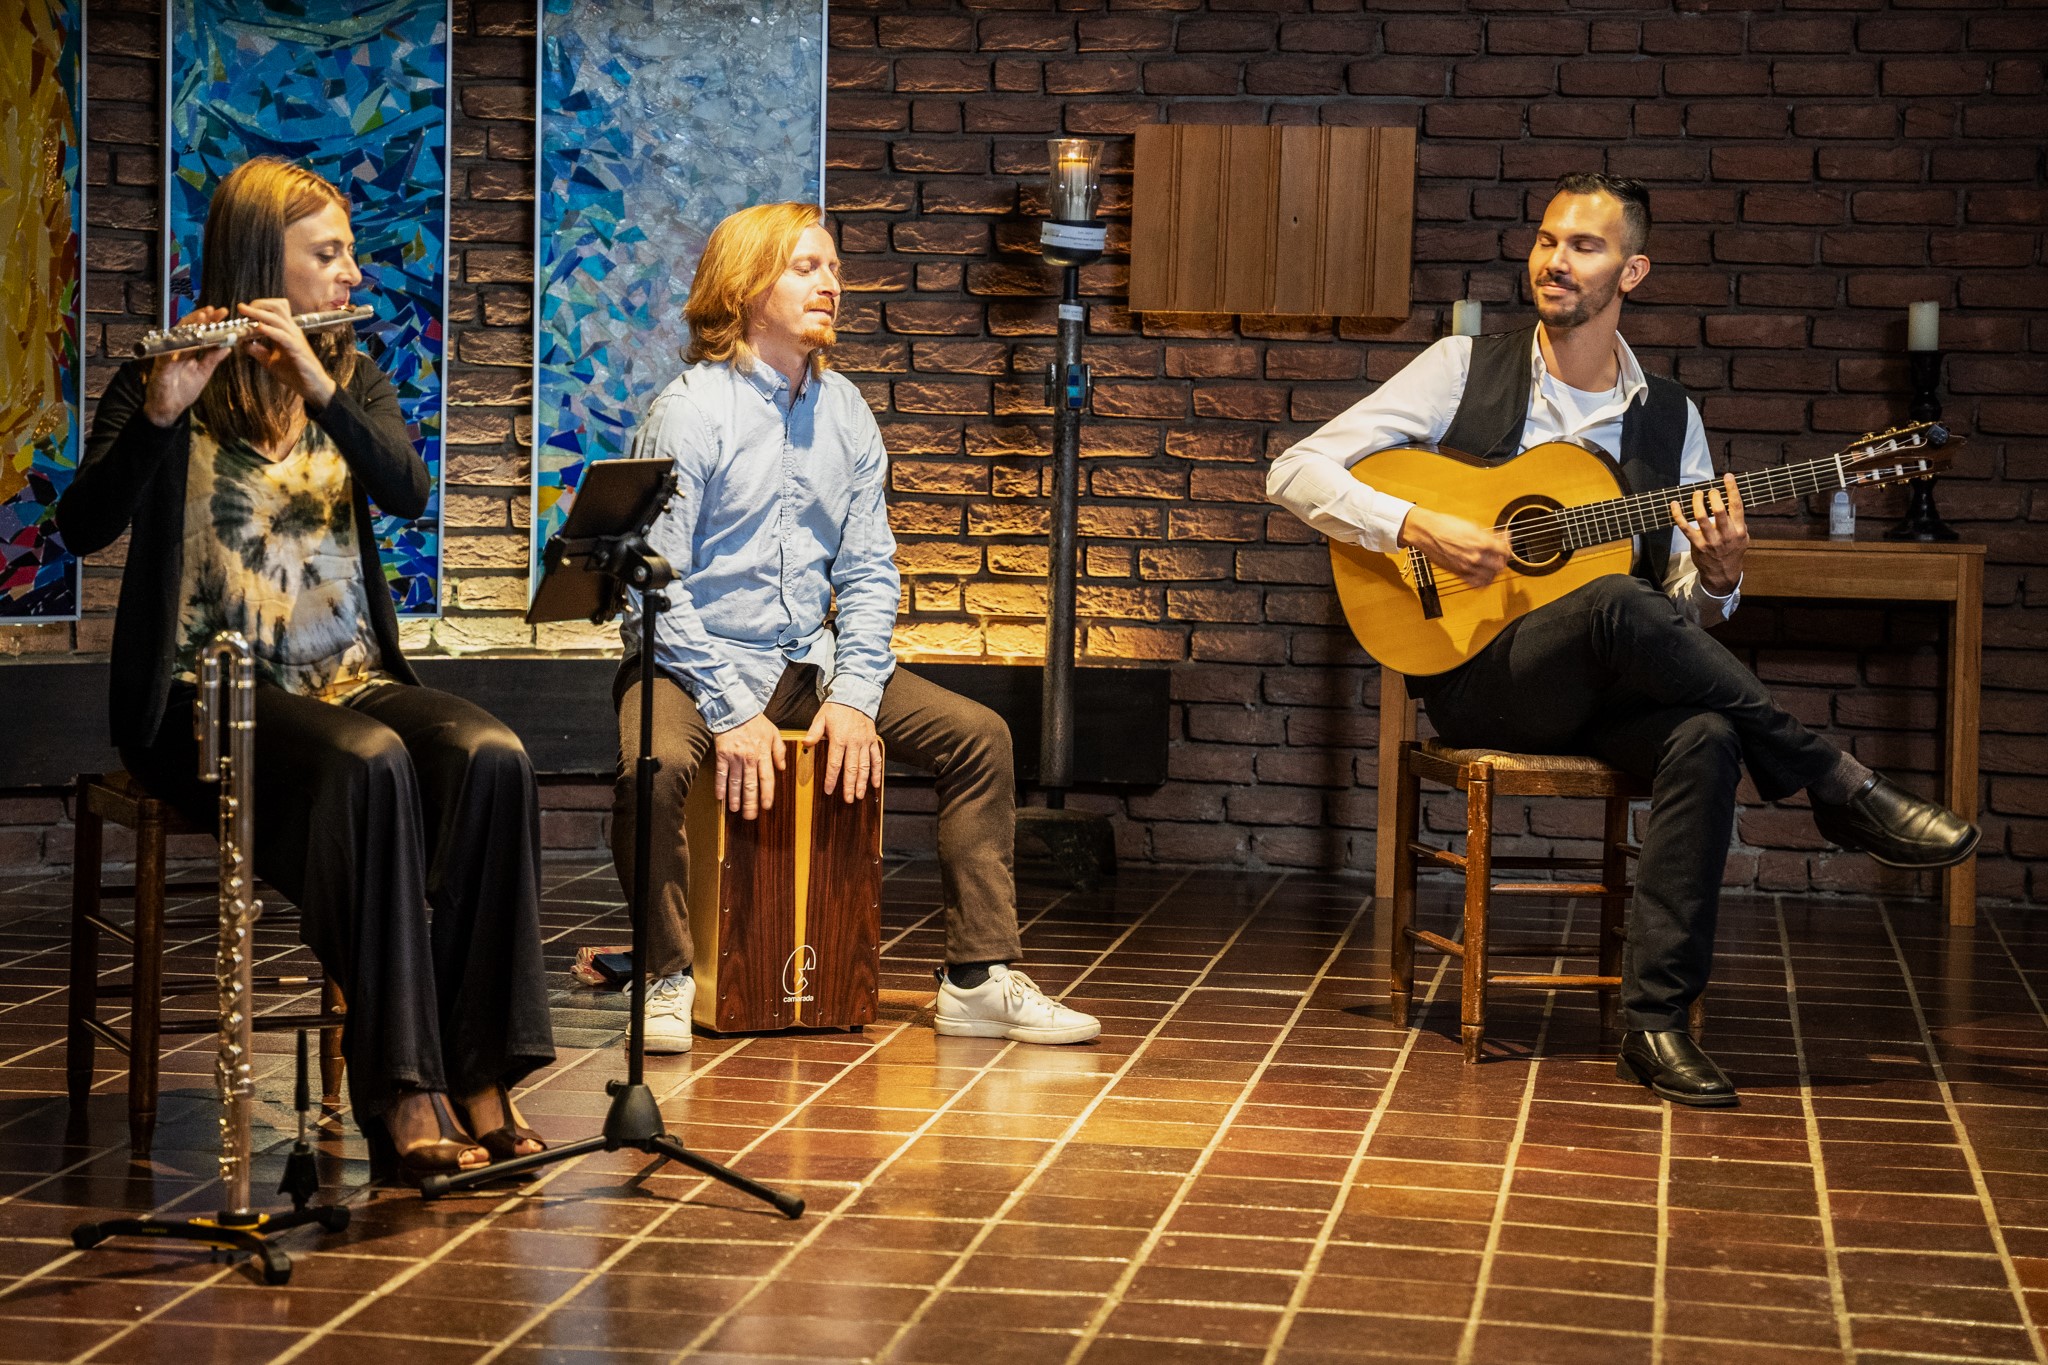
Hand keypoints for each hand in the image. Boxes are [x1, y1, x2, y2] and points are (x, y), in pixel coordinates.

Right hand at [141, 306, 233, 425]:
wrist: (168, 408)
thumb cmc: (183, 390)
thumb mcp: (203, 373)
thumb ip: (212, 359)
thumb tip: (227, 346)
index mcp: (187, 350)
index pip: (198, 331)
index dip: (209, 321)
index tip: (221, 313)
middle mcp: (176, 349)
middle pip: (187, 329)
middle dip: (200, 318)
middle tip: (214, 310)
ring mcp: (167, 357)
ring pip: (177, 337)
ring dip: (188, 327)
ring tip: (201, 318)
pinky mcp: (160, 369)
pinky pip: (167, 358)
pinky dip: (176, 351)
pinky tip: (185, 343)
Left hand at [236, 298, 336, 408]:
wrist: (312, 387)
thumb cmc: (294, 373)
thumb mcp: (270, 361)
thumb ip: (257, 350)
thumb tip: (243, 343)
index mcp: (286, 331)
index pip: (275, 309)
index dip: (259, 306)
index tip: (243, 311)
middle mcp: (292, 331)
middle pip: (277, 307)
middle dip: (258, 305)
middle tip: (242, 308)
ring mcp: (295, 338)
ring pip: (278, 318)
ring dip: (259, 314)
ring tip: (246, 314)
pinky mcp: (297, 349)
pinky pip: (282, 335)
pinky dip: (269, 330)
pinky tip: (259, 328)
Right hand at [712, 714, 784, 818]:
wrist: (735, 709)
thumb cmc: (756, 721)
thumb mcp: (774, 733)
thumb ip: (779, 751)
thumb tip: (783, 767)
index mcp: (763, 753)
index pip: (767, 778)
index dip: (767, 794)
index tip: (767, 806)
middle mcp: (749, 758)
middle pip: (750, 785)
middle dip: (750, 803)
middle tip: (750, 817)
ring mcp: (734, 757)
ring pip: (735, 782)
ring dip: (735, 798)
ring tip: (735, 810)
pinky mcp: (722, 754)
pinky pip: (721, 774)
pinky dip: (720, 786)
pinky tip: (720, 797)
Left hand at [805, 702, 882, 802]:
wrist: (855, 696)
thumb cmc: (836, 708)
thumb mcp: (821, 717)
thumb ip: (814, 732)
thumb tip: (806, 743)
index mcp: (839, 738)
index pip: (834, 763)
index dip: (831, 778)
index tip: (829, 790)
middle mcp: (853, 742)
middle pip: (851, 768)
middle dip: (849, 786)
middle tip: (847, 799)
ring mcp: (865, 742)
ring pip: (864, 766)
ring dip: (862, 782)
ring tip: (859, 795)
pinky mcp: (872, 741)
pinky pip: (876, 758)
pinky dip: (876, 772)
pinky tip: (875, 784)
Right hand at [1398, 507, 1510, 589]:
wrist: (1427, 532)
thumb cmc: (1446, 526)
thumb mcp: (1472, 526)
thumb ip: (1489, 535)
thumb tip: (1502, 537)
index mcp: (1481, 543)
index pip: (1505, 551)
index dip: (1507, 548)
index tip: (1505, 545)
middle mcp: (1476, 557)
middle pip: (1500, 566)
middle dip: (1502, 559)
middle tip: (1499, 554)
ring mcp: (1467, 567)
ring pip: (1490, 577)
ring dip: (1494, 571)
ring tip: (1492, 565)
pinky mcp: (1458, 573)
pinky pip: (1476, 583)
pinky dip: (1483, 581)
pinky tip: (1483, 575)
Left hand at [1669, 473, 1747, 595]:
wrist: (1722, 574)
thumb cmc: (1732, 552)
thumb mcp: (1743, 537)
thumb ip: (1737, 521)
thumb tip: (1731, 500)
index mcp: (1739, 530)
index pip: (1737, 506)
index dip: (1732, 489)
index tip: (1727, 477)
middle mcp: (1725, 535)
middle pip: (1719, 510)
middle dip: (1714, 496)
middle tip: (1710, 490)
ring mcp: (1710, 540)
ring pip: (1701, 517)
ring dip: (1697, 502)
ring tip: (1697, 494)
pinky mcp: (1697, 544)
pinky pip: (1684, 527)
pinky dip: (1678, 514)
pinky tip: (1674, 504)